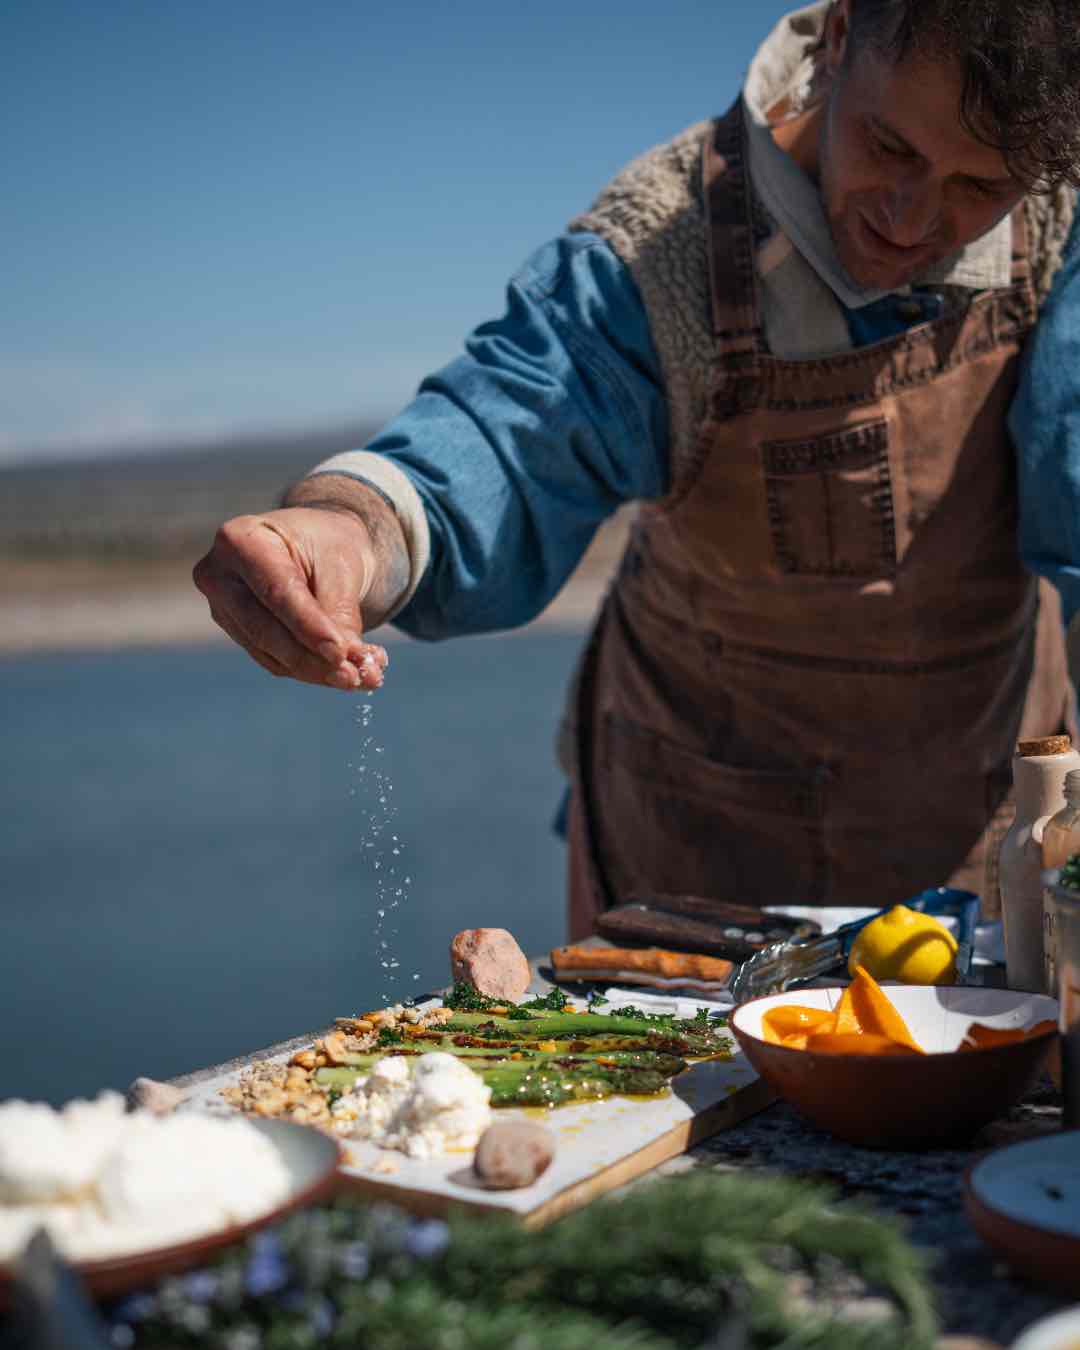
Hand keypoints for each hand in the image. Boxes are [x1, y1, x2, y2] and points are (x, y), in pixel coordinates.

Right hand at [193, 506, 388, 689]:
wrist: (314, 544)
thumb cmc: (326, 543)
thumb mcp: (340, 564)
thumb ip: (340, 611)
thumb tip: (348, 664)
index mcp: (240, 541)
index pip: (276, 593)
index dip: (309, 627)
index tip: (341, 653)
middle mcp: (220, 576)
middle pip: (265, 629)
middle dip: (313, 659)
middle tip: (356, 676)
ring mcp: (224, 608)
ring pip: (271, 654)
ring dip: (319, 671)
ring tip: (365, 674)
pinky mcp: (238, 633)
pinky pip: (275, 662)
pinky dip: (313, 671)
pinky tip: (346, 672)